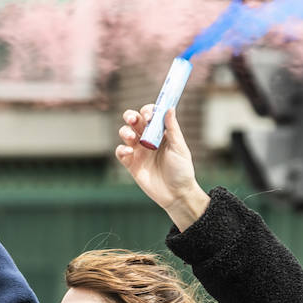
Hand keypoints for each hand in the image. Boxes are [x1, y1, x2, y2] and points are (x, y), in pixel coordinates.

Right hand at [115, 105, 208, 230]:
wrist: (176, 194)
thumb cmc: (181, 170)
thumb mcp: (179, 148)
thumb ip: (172, 128)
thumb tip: (170, 108)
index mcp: (160, 132)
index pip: (150, 115)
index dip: (148, 112)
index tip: (150, 116)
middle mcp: (148, 139)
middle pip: (134, 121)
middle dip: (131, 116)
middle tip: (134, 120)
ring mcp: (139, 151)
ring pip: (125, 133)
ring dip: (125, 131)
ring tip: (132, 138)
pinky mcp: (131, 164)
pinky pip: (121, 152)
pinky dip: (121, 149)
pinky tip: (129, 151)